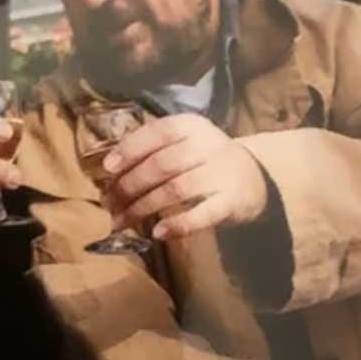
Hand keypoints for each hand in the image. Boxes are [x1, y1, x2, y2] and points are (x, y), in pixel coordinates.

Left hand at [101, 113, 267, 238]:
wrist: (253, 178)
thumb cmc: (202, 161)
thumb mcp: (181, 144)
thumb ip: (150, 149)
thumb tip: (109, 167)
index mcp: (191, 126)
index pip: (157, 132)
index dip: (130, 149)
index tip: (107, 169)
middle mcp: (207, 145)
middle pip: (161, 165)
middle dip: (129, 186)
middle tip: (109, 203)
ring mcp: (221, 173)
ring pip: (175, 189)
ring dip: (143, 208)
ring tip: (121, 221)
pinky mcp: (232, 201)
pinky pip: (202, 214)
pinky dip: (177, 224)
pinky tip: (157, 233)